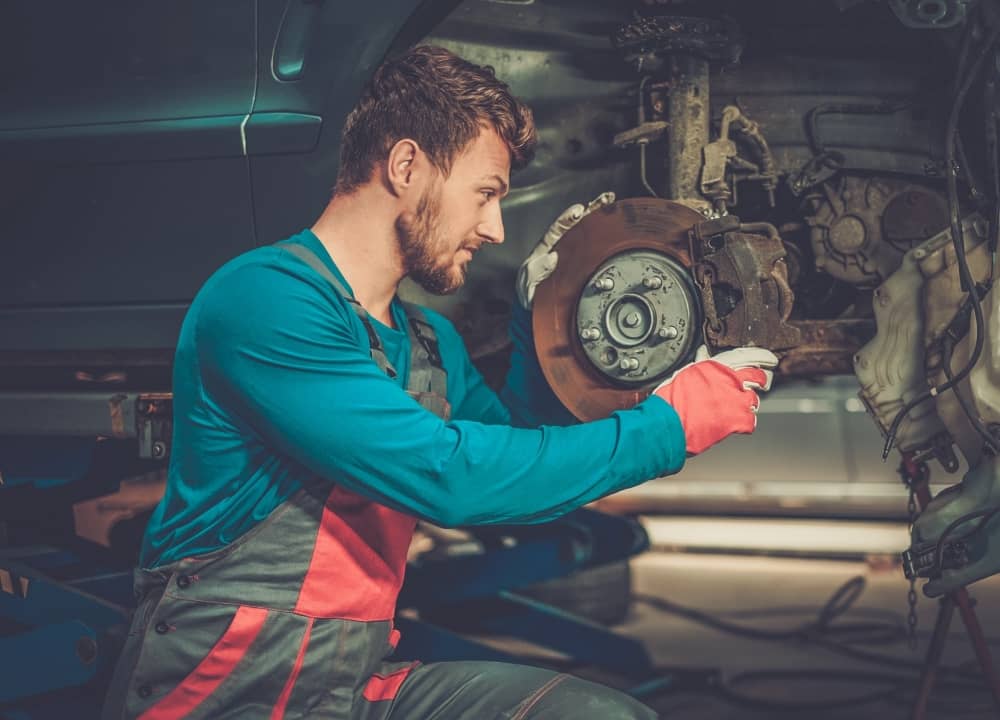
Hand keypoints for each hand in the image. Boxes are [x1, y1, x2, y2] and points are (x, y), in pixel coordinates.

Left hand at [516, 192, 614, 309]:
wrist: (535, 308)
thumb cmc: (529, 292)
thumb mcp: (529, 279)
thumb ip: (538, 269)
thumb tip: (552, 258)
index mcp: (547, 247)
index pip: (559, 228)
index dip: (569, 217)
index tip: (579, 210)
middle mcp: (562, 248)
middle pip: (578, 225)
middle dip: (591, 210)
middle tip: (605, 199)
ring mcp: (572, 256)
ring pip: (587, 234)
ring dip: (599, 219)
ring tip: (611, 206)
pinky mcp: (581, 267)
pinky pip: (593, 251)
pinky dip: (604, 240)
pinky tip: (613, 229)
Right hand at [652, 346, 778, 454]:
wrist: (670, 422)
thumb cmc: (672, 398)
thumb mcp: (685, 373)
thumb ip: (701, 365)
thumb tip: (704, 354)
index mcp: (717, 366)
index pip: (749, 356)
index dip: (763, 357)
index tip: (770, 360)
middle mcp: (730, 380)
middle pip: (759, 377)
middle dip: (761, 380)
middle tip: (759, 384)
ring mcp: (736, 400)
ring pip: (754, 400)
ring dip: (747, 404)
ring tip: (735, 408)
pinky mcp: (737, 420)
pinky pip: (751, 421)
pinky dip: (744, 423)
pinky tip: (735, 423)